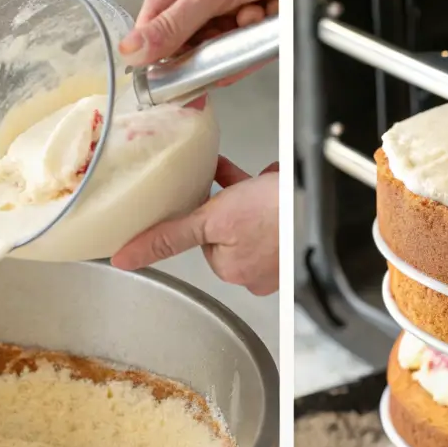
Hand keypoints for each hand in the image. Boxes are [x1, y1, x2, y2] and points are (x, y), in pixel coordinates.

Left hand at [111, 157, 278, 295]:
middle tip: (233, 186)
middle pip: (225, 227)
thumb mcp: (208, 221)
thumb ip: (166, 238)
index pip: (201, 240)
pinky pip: (273, 208)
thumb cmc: (275, 214)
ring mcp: (278, 250)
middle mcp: (257, 268)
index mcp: (233, 270)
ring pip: (249, 215)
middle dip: (227, 203)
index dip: (201, 215)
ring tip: (258, 180)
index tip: (204, 198)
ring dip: (246, 193)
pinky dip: (267, 189)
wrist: (321, 199)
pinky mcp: (294, 230)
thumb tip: (126, 258)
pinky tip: (270, 176)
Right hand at [119, 0, 278, 85]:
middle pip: (189, 50)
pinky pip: (242, 48)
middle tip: (231, 26)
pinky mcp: (238, 21)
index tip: (184, 77)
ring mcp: (215, 12)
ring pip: (220, 51)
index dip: (167, 62)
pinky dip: (257, 36)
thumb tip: (133, 51)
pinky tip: (263, 12)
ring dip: (241, 38)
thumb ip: (173, 24)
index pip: (153, 39)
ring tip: (251, 10)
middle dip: (216, 45)